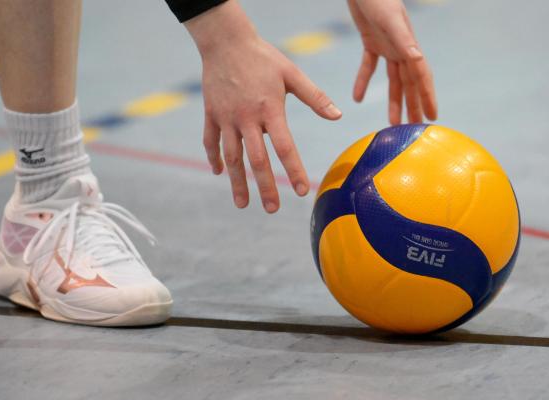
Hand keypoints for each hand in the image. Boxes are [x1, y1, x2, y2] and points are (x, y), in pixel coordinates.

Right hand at [185, 1, 341, 212]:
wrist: (225, 41)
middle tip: (272, 209)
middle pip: (256, 160)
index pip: (284, 147)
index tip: (302, 190)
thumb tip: (338, 116)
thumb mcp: (292, 74)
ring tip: (242, 205)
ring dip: (236, 182)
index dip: (294, 170)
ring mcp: (226, 117)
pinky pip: (210, 141)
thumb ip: (315, 97)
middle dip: (265, 186)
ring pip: (231, 157)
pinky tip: (218, 173)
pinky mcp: (211, 113)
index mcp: (270, 109)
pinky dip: (214, 157)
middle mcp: (246, 118)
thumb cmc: (263, 57)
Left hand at [348, 0, 436, 124]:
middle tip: (414, 128)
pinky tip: (357, 98)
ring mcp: (387, 46)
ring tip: (392, 123)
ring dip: (393, 100)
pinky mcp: (371, 41)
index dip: (427, 97)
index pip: (421, 77)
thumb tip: (417, 60)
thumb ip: (404, 40)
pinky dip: (363, 81)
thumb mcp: (391, 20)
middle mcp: (402, 49)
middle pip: (409, 83)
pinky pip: (369, 66)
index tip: (431, 118)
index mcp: (409, 46)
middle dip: (413, 105)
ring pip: (392, 80)